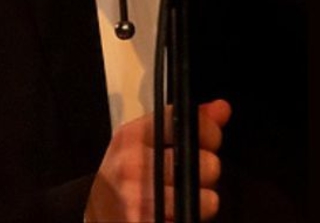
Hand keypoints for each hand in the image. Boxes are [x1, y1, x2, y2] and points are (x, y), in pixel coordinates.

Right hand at [85, 99, 231, 221]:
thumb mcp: (145, 141)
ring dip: (203, 202)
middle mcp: (134, 164)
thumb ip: (182, 124)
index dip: (208, 131)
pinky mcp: (144, 222)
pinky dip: (189, 218)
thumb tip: (222, 108)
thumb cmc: (124, 173)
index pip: (183, 123)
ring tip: (184, 200)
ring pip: (207, 200)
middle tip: (190, 176)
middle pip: (205, 163)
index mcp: (133, 137)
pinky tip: (176, 215)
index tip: (209, 140)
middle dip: (207, 172)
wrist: (98, 211)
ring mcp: (139, 197)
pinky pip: (190, 220)